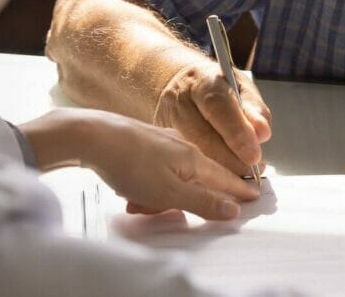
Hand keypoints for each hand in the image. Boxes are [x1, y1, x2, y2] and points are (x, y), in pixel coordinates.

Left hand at [20, 108, 258, 219]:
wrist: (90, 136)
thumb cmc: (129, 164)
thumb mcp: (169, 193)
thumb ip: (203, 202)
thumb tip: (232, 209)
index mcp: (194, 160)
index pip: (225, 179)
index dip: (239, 191)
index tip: (254, 196)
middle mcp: (183, 147)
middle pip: (197, 180)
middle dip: (183, 200)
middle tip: (157, 208)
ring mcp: (163, 143)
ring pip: (173, 177)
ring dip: (158, 195)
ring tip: (136, 202)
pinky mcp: (144, 142)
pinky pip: (154, 171)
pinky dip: (146, 184)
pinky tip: (129, 189)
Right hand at [154, 61, 271, 175]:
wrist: (180, 87)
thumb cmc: (217, 89)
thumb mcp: (241, 88)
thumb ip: (254, 109)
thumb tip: (262, 133)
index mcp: (202, 81)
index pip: (218, 106)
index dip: (237, 132)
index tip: (254, 155)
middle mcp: (178, 101)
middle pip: (202, 137)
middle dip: (231, 160)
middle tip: (254, 171)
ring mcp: (164, 123)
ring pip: (190, 156)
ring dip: (219, 173)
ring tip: (242, 177)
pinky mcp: (160, 143)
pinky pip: (182, 165)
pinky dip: (204, 176)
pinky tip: (220, 181)